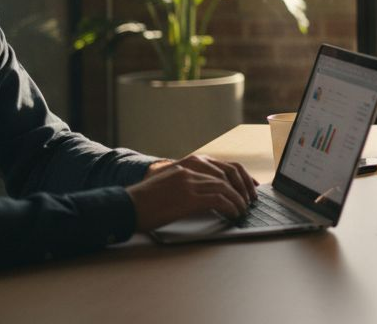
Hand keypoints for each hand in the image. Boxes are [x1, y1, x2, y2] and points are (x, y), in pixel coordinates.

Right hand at [128, 155, 258, 231]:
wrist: (126, 205)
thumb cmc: (146, 199)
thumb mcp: (170, 182)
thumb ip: (190, 182)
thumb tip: (213, 193)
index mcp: (188, 163)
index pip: (224, 165)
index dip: (241, 176)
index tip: (250, 186)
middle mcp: (191, 169)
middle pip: (229, 174)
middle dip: (243, 187)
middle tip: (250, 200)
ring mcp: (190, 182)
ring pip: (225, 187)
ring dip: (238, 200)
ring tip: (243, 210)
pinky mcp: (188, 197)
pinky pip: (219, 199)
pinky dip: (230, 207)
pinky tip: (233, 214)